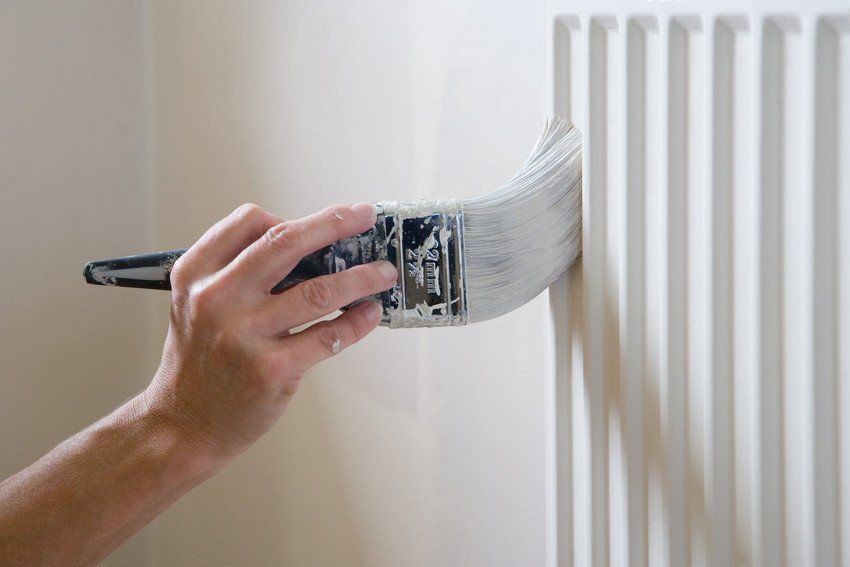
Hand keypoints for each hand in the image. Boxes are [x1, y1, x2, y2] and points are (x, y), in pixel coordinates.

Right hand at [141, 202, 396, 466]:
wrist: (182, 425)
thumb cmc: (199, 361)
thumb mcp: (196, 304)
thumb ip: (237, 272)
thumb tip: (310, 247)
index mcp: (196, 274)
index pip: (249, 222)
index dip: (295, 216)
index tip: (331, 216)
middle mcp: (216, 298)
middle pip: (286, 243)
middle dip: (335, 224)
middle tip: (365, 216)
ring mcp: (244, 335)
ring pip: (318, 291)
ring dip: (362, 277)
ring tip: (384, 272)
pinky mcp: (271, 369)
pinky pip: (327, 337)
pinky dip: (357, 322)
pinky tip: (370, 313)